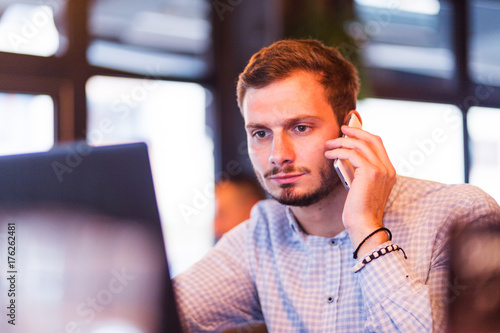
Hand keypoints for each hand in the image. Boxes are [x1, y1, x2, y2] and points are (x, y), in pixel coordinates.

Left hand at [325, 125, 395, 255]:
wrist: (364, 225)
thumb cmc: (359, 210)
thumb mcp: (362, 187)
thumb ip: (360, 172)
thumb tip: (346, 157)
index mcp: (389, 172)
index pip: (378, 145)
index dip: (364, 136)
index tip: (350, 134)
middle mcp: (388, 169)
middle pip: (373, 139)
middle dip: (356, 132)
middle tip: (341, 130)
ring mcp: (381, 170)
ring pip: (361, 145)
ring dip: (342, 142)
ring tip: (329, 144)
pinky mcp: (370, 172)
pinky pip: (352, 154)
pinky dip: (339, 152)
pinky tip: (329, 155)